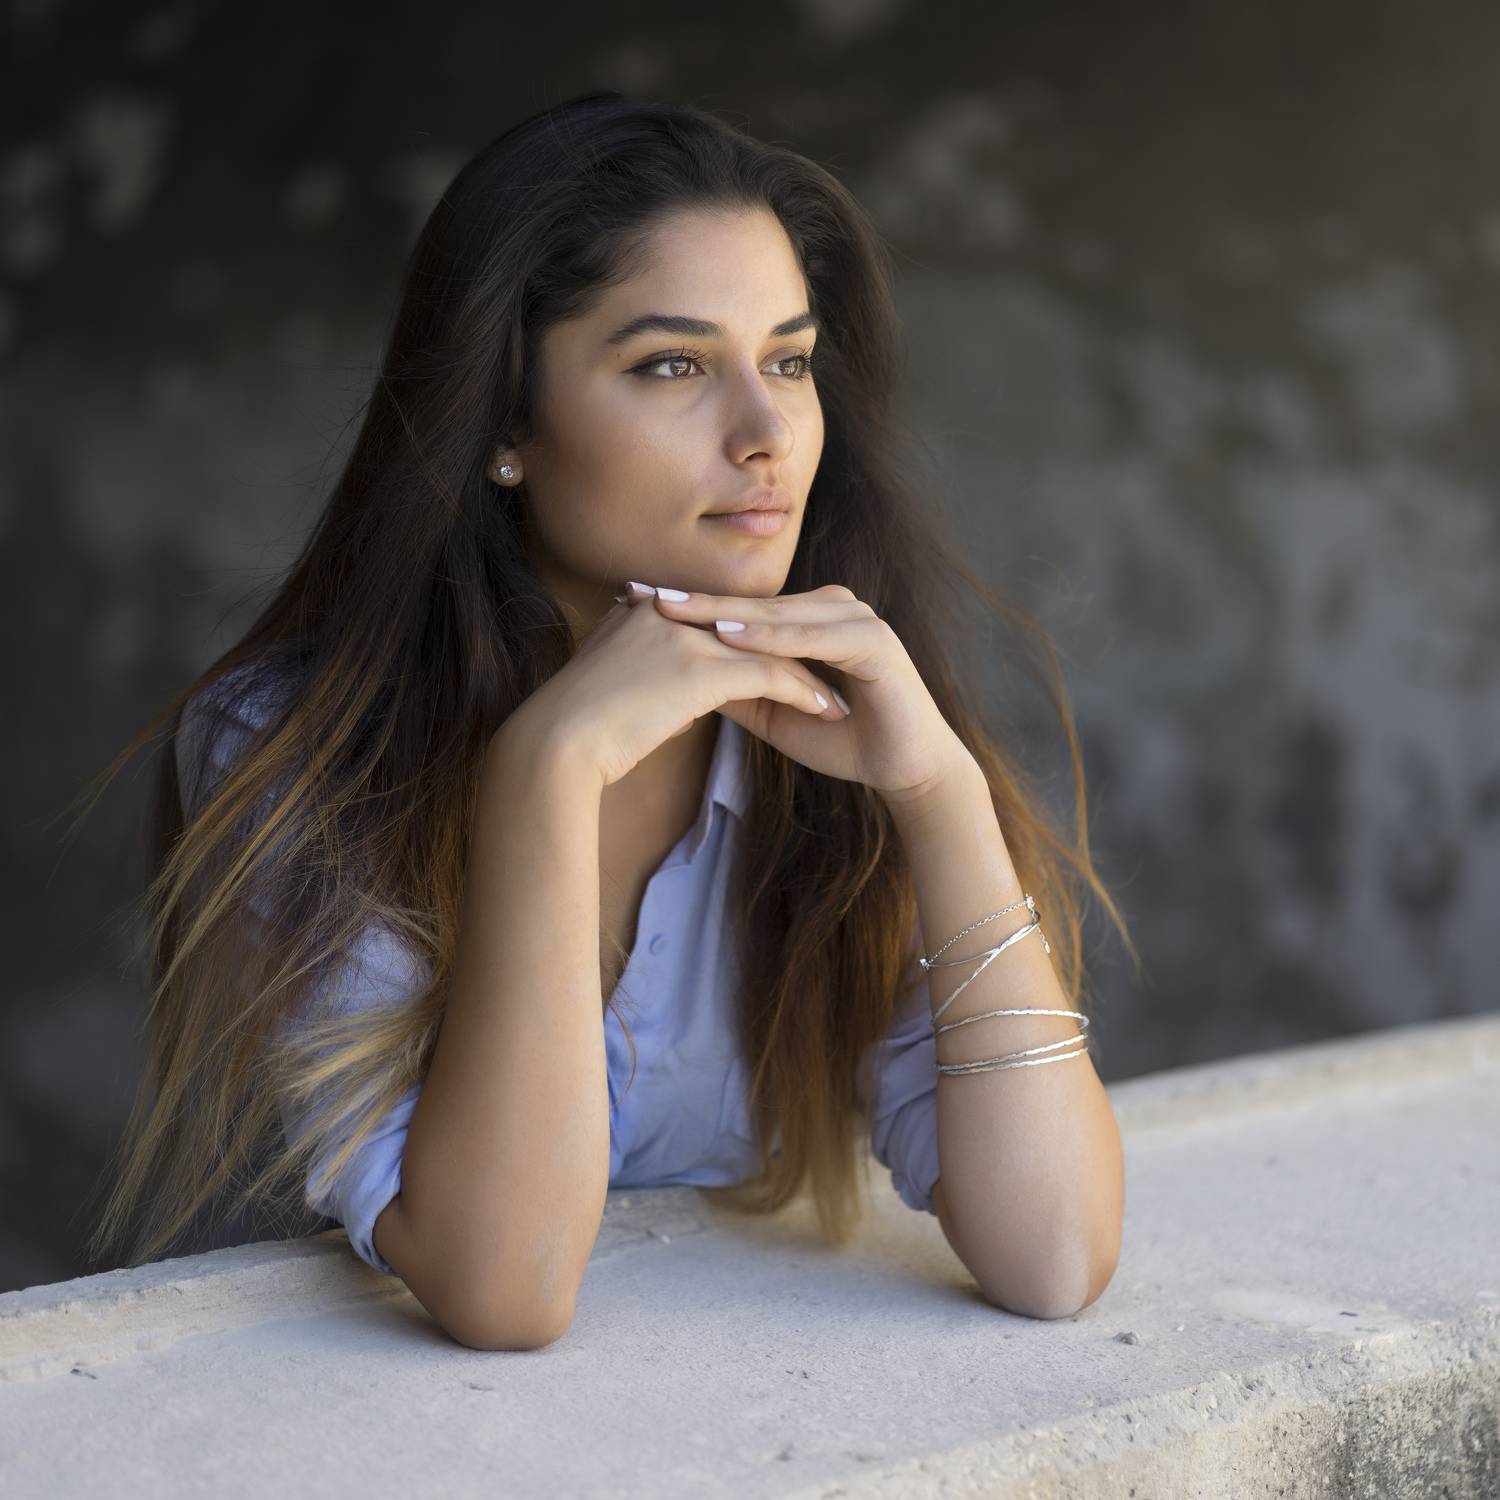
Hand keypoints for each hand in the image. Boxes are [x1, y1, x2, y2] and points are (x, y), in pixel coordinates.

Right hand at [510, 582, 851, 788]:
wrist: (554, 746)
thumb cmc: (575, 732)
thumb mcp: (611, 685)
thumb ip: (644, 673)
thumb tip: (673, 691)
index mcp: (647, 613)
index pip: (721, 620)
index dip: (757, 644)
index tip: (786, 664)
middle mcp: (670, 613)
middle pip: (751, 627)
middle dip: (792, 652)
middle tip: (828, 672)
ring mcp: (688, 637)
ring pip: (769, 648)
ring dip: (809, 674)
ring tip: (837, 699)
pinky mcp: (703, 670)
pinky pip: (772, 675)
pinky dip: (804, 693)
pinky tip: (826, 713)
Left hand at [622, 582, 976, 802]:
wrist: (904, 769)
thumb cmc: (844, 741)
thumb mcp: (774, 714)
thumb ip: (736, 689)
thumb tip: (680, 676)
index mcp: (809, 621)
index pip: (741, 609)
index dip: (690, 608)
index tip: (635, 605)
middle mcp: (832, 609)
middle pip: (754, 603)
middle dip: (697, 601)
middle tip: (642, 594)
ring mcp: (856, 620)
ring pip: (780, 614)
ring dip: (727, 614)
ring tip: (676, 612)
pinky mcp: (874, 642)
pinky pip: (815, 636)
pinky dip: (773, 637)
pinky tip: (732, 638)